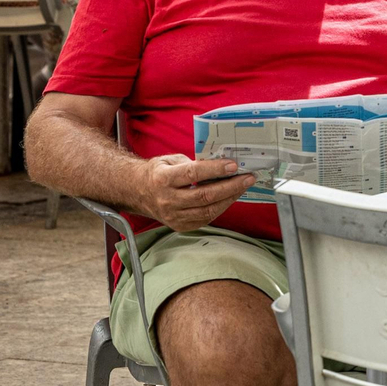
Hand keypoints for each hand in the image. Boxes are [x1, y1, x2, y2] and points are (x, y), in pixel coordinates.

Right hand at [136, 154, 255, 232]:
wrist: (138, 192)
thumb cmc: (158, 173)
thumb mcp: (171, 160)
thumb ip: (193, 162)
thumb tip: (221, 163)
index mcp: (163, 179)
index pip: (194, 174)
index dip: (215, 169)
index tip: (234, 165)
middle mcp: (167, 200)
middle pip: (204, 195)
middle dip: (231, 186)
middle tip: (248, 177)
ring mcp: (173, 216)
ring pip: (207, 210)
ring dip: (230, 198)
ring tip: (244, 186)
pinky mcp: (179, 226)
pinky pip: (205, 219)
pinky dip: (221, 208)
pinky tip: (231, 197)